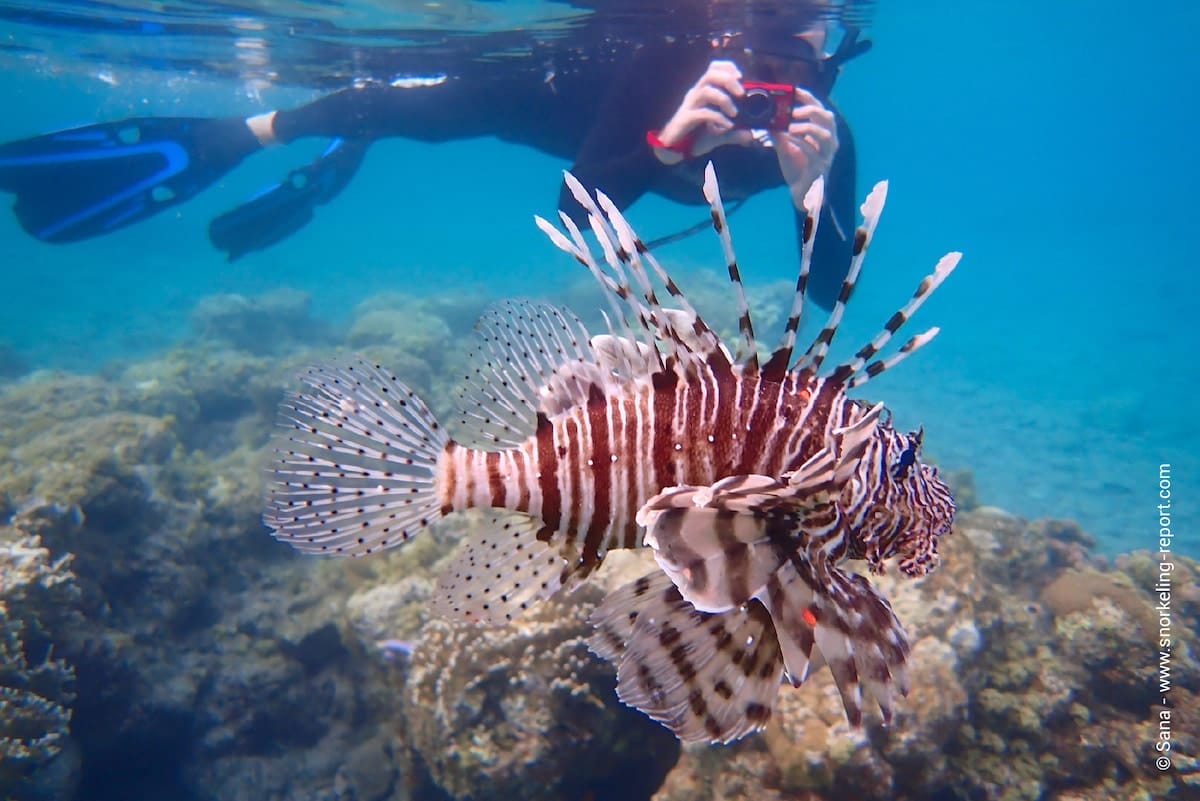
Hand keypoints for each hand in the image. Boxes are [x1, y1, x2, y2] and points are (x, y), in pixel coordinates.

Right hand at [653, 60, 755, 162]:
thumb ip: (734, 134)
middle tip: (741, 94)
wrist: (674, 149)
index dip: (727, 67)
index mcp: (702, 92)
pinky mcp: (685, 119)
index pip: (712, 69)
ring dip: (724, 100)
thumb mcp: (718, 134)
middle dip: (728, 80)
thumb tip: (749, 135)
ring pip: (706, 91)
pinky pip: (702, 113)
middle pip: (710, 75)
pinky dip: (717, 118)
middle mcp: (695, 95)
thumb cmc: (693, 137)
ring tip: (735, 113)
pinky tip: (727, 126)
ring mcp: (689, 106)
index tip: (741, 76)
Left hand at [773, 87, 838, 206]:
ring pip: (825, 134)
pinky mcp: (820, 166)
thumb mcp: (786, 144)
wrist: (800, 190)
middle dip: (811, 110)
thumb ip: (779, 130)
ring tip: (790, 126)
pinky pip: (813, 152)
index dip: (808, 98)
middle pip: (827, 117)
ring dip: (807, 127)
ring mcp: (827, 153)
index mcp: (822, 130)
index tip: (794, 91)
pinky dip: (801, 143)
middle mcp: (829, 140)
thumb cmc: (796, 165)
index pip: (819, 108)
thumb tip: (766, 117)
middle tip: (793, 111)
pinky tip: (789, 139)